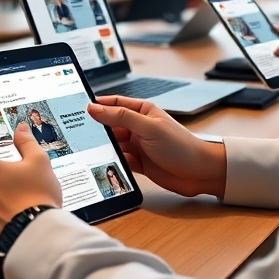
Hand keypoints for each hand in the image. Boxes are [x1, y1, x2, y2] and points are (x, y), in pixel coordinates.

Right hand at [87, 96, 225, 197]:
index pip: (114, 104)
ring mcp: (138, 145)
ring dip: (104, 147)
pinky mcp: (139, 163)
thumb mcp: (149, 127)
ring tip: (88, 150)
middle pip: (110, 125)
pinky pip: (119, 160)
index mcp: (142, 111)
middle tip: (77, 132)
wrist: (201, 174)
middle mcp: (138, 127)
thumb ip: (121, 117)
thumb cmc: (181, 146)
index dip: (97, 105)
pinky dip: (112, 162)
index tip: (77, 109)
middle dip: (96, 129)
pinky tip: (104, 164)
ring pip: (113, 144)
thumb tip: (94, 108)